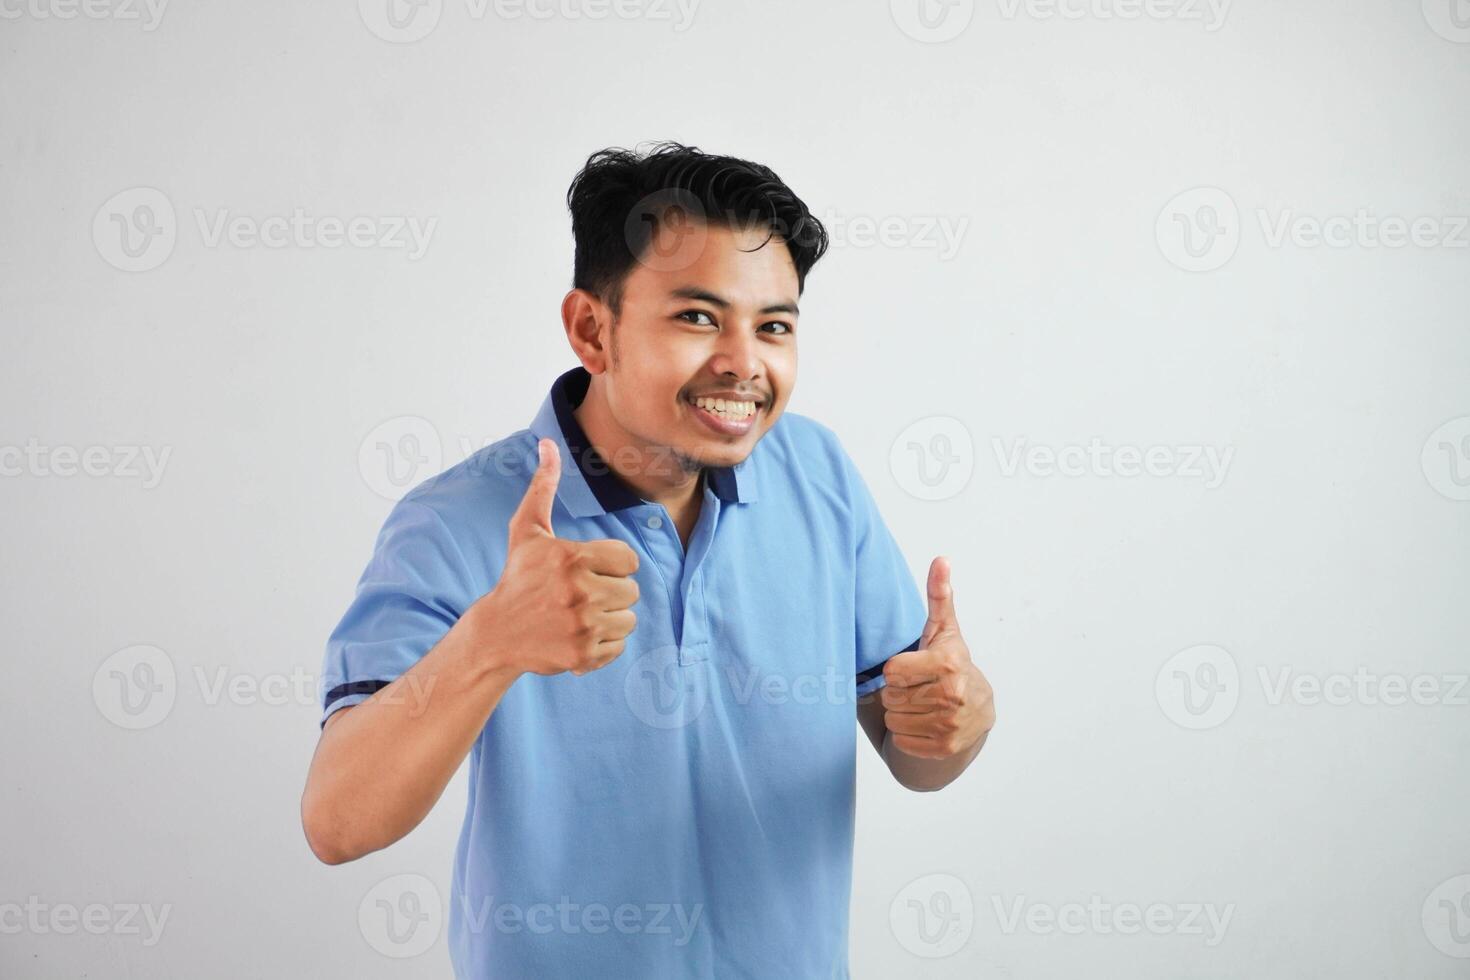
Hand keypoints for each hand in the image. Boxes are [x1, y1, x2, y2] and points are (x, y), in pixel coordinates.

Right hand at [472, 437, 639, 676]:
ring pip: (629, 620)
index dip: (612, 565)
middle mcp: (580, 592)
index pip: (628, 560)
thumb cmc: (517, 576)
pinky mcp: (583, 655)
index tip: (589, 570)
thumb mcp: (527, 530)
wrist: (497, 633)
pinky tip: (579, 634)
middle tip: (581, 595)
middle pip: (631, 591)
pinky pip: (619, 646)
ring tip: (581, 614)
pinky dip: (604, 643)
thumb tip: (548, 443)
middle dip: (611, 592)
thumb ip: (543, 487)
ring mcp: (582, 626)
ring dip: (611, 617)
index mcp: (573, 558)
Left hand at [879, 557, 994, 759]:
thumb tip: (941, 559)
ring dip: (903, 714)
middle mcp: (953, 696)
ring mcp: (950, 725)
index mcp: (949, 664)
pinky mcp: (945, 748)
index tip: (917, 669)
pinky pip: (903, 742)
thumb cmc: (951, 664)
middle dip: (901, 692)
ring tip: (924, 705)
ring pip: (894, 720)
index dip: (899, 670)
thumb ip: (939, 595)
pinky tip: (927, 724)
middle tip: (921, 688)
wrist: (978, 710)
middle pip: (891, 697)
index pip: (892, 671)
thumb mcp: (944, 630)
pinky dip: (909, 736)